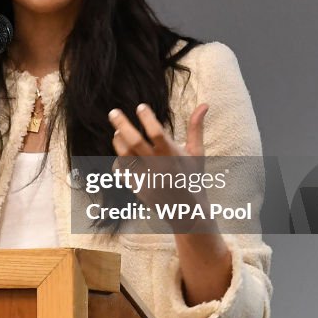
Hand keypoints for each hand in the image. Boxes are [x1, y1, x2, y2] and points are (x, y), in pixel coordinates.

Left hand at [107, 103, 211, 231]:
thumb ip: (196, 128)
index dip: (147, 118)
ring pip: (124, 155)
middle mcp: (158, 167)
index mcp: (173, 156)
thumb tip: (204, 104)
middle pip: (134, 141)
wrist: (187, 213)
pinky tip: (121, 154)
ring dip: (118, 141)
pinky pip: (121, 170)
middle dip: (122, 124)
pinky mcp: (137, 188)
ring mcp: (146, 178)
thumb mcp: (197, 153)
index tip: (140, 107)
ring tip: (117, 132)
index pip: (157, 133)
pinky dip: (119, 160)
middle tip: (113, 112)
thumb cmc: (193, 178)